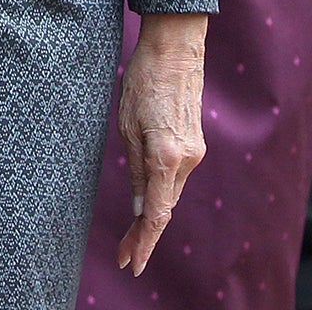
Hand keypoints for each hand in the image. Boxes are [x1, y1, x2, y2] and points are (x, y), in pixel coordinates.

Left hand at [115, 12, 206, 275]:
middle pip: (163, 208)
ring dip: (150, 216)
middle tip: (123, 258)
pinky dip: (159, 195)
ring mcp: (194, 153)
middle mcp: (186, 160)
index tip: (131, 263)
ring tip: (128, 240)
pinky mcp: (193, 145)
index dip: (143, 241)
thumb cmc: (142, 82)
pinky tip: (144, 205)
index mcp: (166, 156)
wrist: (175, 52)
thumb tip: (137, 208)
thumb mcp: (127, 124)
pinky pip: (173, 178)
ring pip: (168, 192)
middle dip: (143, 236)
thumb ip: (136, 168)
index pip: (156, 212)